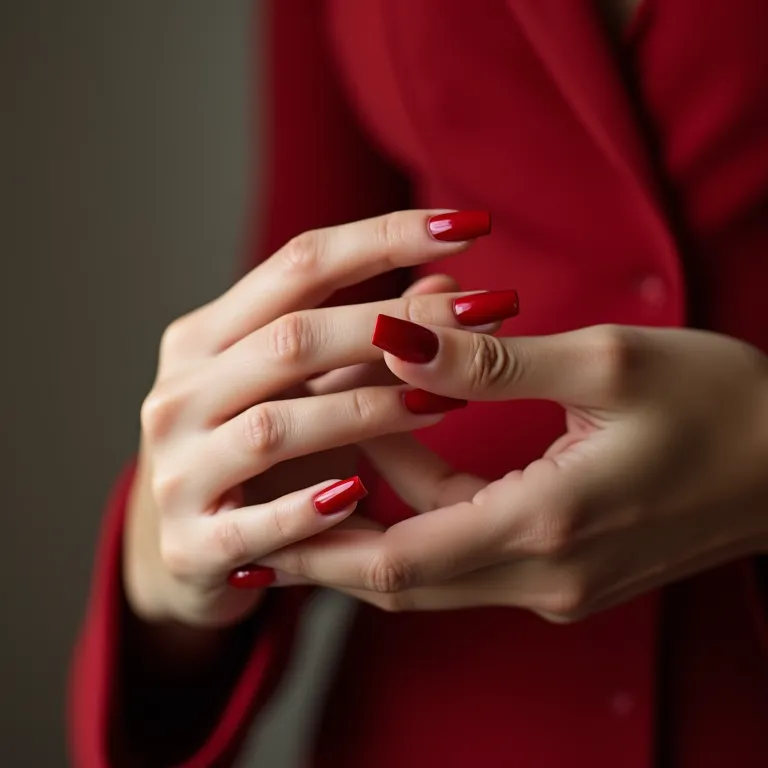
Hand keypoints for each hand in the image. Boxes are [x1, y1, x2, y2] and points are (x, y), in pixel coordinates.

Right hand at [124, 210, 517, 626]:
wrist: (190, 546)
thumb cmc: (262, 457)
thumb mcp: (308, 389)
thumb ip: (370, 338)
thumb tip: (450, 282)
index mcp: (205, 338)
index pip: (301, 264)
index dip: (387, 238)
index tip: (472, 224)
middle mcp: (179, 391)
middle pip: (293, 336)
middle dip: (395, 323)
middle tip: (485, 314)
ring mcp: (179, 468)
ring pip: (277, 425)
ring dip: (368, 411)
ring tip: (444, 402)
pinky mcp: (190, 543)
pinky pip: (255, 524)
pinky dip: (309, 509)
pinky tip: (361, 496)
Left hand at [262, 320, 767, 620]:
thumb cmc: (722, 403)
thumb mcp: (607, 363)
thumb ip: (490, 361)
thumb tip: (395, 335)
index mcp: (548, 528)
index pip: (396, 559)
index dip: (320, 539)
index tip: (263, 510)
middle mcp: (543, 576)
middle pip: (400, 577)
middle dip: (331, 536)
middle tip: (273, 492)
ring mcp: (556, 582)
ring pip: (432, 564)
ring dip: (381, 505)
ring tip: (342, 435)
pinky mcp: (566, 569)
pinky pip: (470, 550)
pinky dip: (428, 506)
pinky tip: (409, 445)